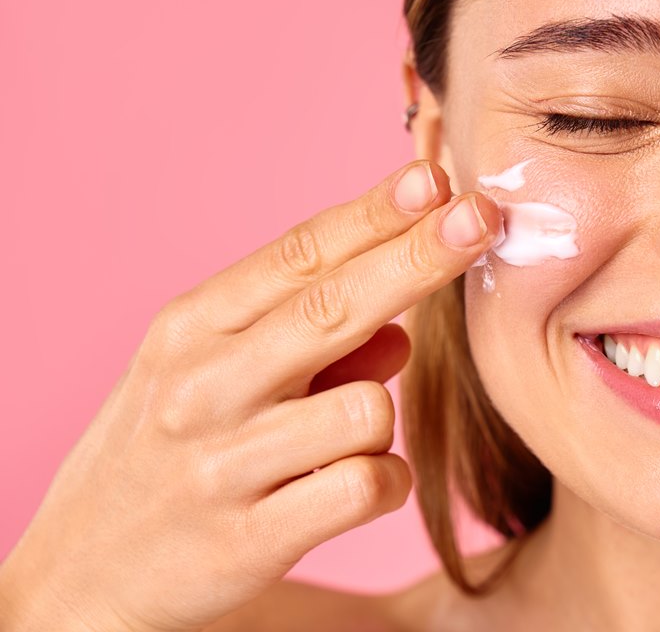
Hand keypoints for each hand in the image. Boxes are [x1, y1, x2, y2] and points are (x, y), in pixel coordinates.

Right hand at [0, 160, 499, 631]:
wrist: (83, 573)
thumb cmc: (167, 451)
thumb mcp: (209, 374)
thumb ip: (304, 342)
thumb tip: (405, 331)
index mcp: (191, 327)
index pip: (298, 253)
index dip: (376, 214)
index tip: (438, 180)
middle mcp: (202, 386)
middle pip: (333, 307)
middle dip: (417, 257)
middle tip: (482, 218)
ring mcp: (223, 465)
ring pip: (368, 409)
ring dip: (383, 420)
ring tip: (340, 443)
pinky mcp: (248, 540)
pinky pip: (366, 486)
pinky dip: (382, 483)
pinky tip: (350, 489)